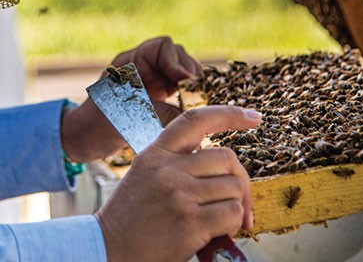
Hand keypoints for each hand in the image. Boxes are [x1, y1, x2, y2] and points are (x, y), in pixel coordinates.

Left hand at [61, 36, 200, 162]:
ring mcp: (152, 79)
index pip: (162, 46)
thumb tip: (194, 116)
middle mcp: (144, 66)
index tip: (184, 81)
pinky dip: (190, 96)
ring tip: (197, 103)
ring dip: (193, 86)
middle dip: (189, 74)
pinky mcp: (159, 94)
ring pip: (182, 73)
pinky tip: (194, 110)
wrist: (87, 137)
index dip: (177, 61)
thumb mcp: (132, 116)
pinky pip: (181, 88)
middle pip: (177, 57)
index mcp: (131, 62)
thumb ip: (163, 112)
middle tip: (197, 95)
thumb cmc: (101, 123)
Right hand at [96, 105, 261, 261]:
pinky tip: (217, 231)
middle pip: (227, 158)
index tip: (253, 116)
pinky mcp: (190, 222)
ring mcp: (179, 194)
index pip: (196, 121)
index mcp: (156, 152)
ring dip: (236, 206)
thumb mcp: (145, 174)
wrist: (109, 248)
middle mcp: (168, 169)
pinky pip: (233, 213)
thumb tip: (222, 164)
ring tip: (219, 219)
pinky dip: (234, 224)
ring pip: (234, 188)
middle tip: (239, 200)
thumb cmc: (131, 216)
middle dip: (241, 180)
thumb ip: (176, 162)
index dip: (228, 114)